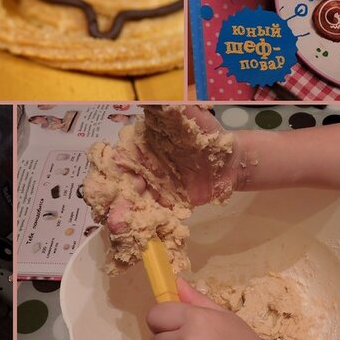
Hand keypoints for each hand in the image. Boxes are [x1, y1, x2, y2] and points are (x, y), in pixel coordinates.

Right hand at [106, 108, 242, 232]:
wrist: (230, 161)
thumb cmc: (208, 134)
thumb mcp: (192, 117)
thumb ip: (174, 109)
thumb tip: (157, 100)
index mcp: (138, 145)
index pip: (116, 159)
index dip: (109, 173)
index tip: (108, 186)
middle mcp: (138, 167)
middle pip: (119, 185)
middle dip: (114, 202)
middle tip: (114, 219)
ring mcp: (149, 188)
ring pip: (131, 204)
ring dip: (124, 218)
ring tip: (121, 230)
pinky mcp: (163, 205)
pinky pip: (150, 217)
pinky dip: (144, 227)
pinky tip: (142, 239)